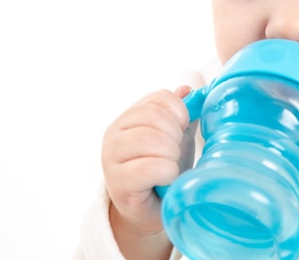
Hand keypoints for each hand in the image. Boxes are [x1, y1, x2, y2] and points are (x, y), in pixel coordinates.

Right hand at [102, 87, 197, 246]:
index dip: (180, 113)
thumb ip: (181, 112)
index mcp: (130, 116)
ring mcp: (111, 158)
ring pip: (151, 140)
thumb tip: (186, 89)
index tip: (182, 130)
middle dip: (176, 136)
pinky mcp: (118, 184)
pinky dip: (167, 173)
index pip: (161, 97)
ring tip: (170, 165)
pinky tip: (167, 179)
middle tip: (175, 152)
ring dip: (171, 155)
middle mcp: (115, 133)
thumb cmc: (164, 168)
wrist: (151, 208)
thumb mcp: (176, 136)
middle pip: (155, 117)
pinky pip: (149, 168)